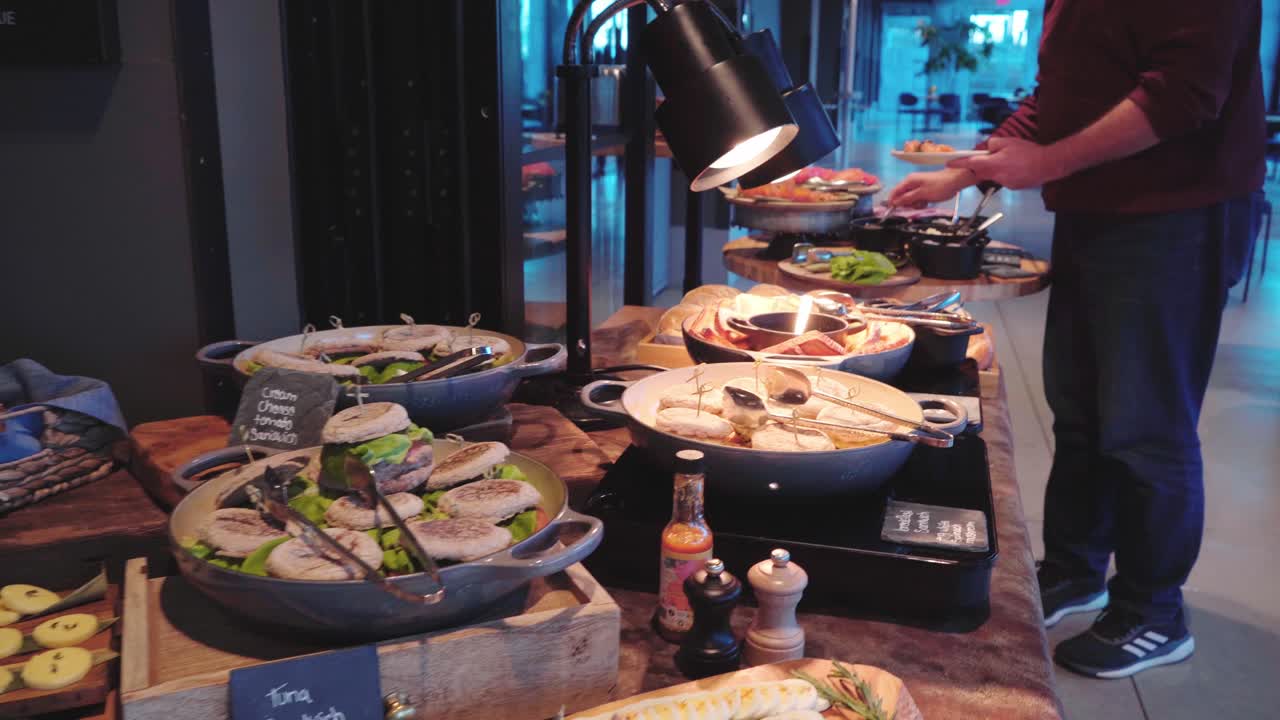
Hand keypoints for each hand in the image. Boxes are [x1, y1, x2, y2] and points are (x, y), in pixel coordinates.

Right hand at [887, 168, 973, 207]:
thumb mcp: (922, 194)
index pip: (895, 192)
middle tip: (916, 205)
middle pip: (902, 196)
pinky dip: (920, 202)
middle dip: (907, 204)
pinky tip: (927, 202)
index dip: (892, 201)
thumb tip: (895, 202)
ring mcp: (918, 186)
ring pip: (910, 199)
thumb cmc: (940, 186)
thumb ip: (907, 198)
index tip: (894, 211)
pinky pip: (917, 199)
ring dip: (915, 204)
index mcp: (909, 181)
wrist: (955, 180)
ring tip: (924, 203)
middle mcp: (911, 182)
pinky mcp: (923, 190)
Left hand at [947, 136, 1071, 188]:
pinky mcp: (1013, 187)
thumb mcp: (1008, 142)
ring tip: (1014, 160)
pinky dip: (1008, 173)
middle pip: (982, 171)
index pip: (971, 163)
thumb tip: (987, 148)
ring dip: (999, 168)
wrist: (1048, 164)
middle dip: (985, 164)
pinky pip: (1005, 179)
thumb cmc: (1030, 152)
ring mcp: (1005, 183)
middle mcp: (997, 176)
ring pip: (994, 175)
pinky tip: (1018, 167)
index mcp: (994, 164)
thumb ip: (994, 144)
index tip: (949, 163)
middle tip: (994, 156)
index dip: (959, 163)